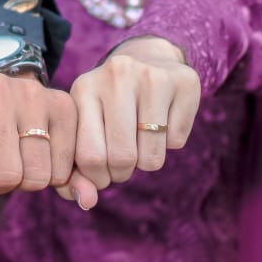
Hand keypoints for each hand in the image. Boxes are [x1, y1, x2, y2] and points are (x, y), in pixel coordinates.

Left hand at [65, 37, 200, 193]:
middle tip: (124, 161)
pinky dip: (170, 143)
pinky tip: (162, 120)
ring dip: (148, 161)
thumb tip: (86, 202)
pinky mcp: (185, 82)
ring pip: (152, 156)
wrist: (148, 58)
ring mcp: (153, 76)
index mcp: (84, 87)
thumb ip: (77, 172)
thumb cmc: (109, 107)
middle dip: (123, 173)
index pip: (89, 157)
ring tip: (141, 140)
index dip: (97, 178)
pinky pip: (177, 142)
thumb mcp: (85, 130)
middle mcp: (117, 75)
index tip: (102, 173)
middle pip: (123, 158)